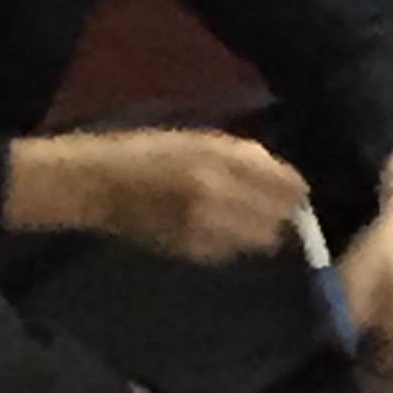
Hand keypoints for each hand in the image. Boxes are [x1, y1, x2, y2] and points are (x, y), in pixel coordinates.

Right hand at [5, 128, 309, 258]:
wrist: (97, 184)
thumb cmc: (148, 151)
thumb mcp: (200, 140)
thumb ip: (245, 158)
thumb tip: (288, 181)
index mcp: (219, 158)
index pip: (285, 183)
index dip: (294, 190)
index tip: (294, 193)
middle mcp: (217, 193)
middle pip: (278, 216)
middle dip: (279, 213)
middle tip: (267, 207)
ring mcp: (204, 225)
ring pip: (259, 239)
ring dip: (257, 231)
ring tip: (237, 218)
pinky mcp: (192, 250)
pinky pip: (230, 252)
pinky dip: (230, 243)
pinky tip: (212, 229)